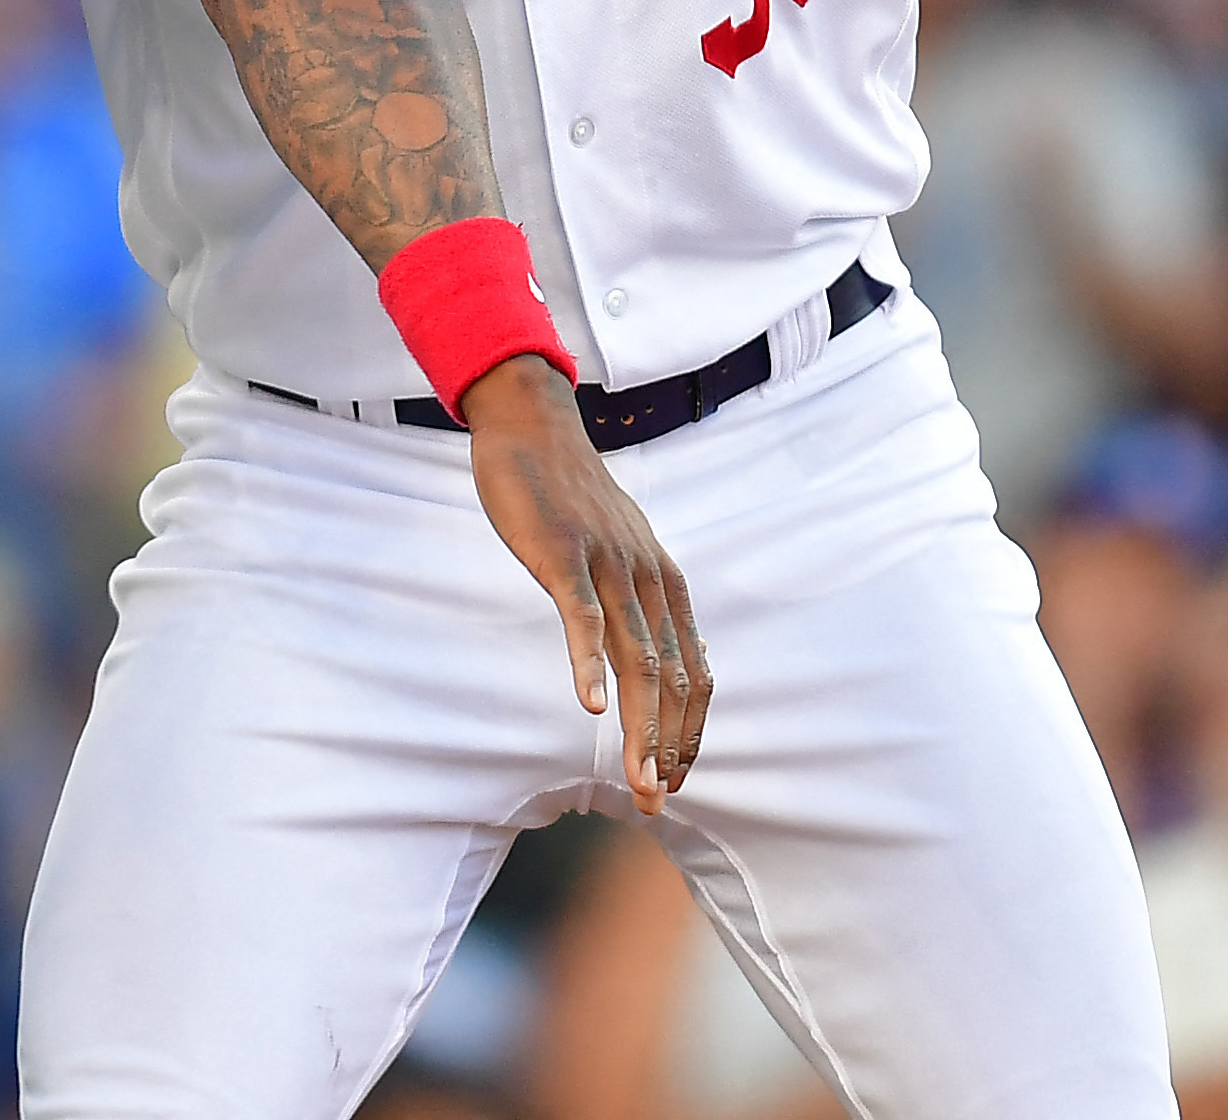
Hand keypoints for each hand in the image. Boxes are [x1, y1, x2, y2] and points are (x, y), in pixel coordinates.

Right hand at [462, 355, 707, 812]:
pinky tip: (591, 705)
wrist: (533, 425)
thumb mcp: (617, 548)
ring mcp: (607, 566)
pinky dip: (589, 663)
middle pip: (672, 679)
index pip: (693, 674)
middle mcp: (647, 579)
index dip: (688, 733)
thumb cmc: (567, 492)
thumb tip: (653, 650)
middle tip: (655, 803)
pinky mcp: (562, 554)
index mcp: (664, 583)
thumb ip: (637, 598)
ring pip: (637, 660)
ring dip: (640, 728)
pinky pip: (582, 617)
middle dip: (668, 748)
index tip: (673, 780)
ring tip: (637, 780)